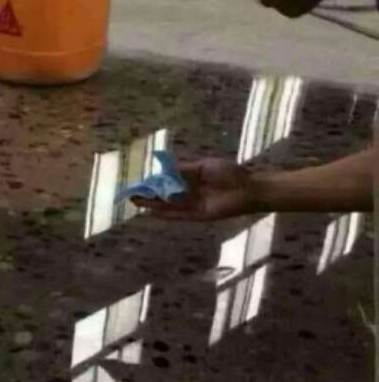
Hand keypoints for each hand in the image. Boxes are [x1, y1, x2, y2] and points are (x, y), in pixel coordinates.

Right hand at [131, 158, 256, 220]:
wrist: (248, 189)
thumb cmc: (230, 173)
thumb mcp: (204, 166)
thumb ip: (184, 169)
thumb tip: (164, 169)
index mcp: (191, 178)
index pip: (167, 180)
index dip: (153, 182)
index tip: (139, 181)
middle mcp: (189, 192)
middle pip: (164, 195)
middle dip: (148, 194)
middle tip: (132, 194)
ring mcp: (193, 205)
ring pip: (168, 205)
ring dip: (152, 205)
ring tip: (136, 203)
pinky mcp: (198, 216)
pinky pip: (178, 216)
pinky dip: (166, 215)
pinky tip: (153, 214)